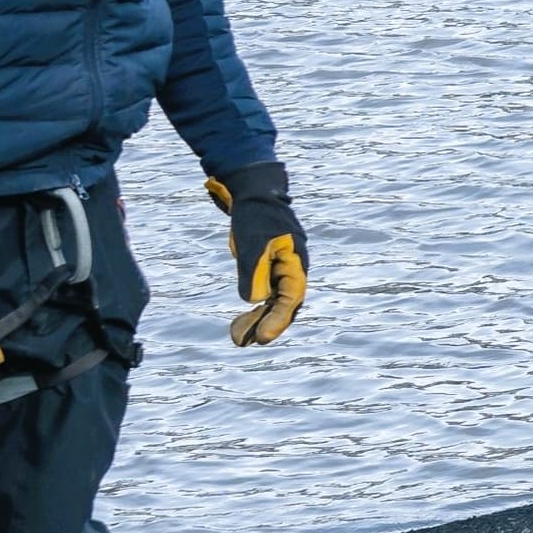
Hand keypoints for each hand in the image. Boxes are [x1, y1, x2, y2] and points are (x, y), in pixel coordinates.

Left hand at [209, 163, 310, 347]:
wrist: (253, 191)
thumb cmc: (255, 215)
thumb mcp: (252, 244)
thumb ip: (254, 273)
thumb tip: (255, 300)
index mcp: (295, 261)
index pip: (291, 298)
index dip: (277, 320)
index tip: (261, 338)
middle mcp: (293, 267)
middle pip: (284, 304)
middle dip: (266, 324)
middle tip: (243, 342)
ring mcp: (282, 267)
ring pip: (274, 301)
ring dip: (258, 318)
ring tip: (236, 334)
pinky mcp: (270, 265)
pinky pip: (266, 292)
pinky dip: (256, 306)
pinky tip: (242, 316)